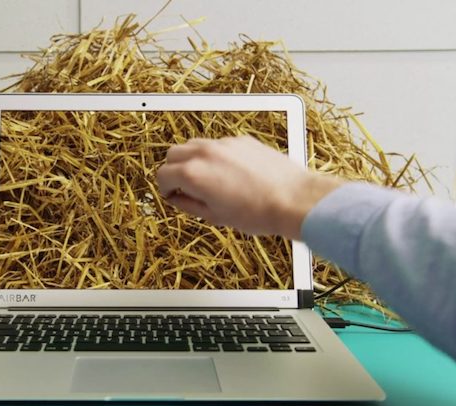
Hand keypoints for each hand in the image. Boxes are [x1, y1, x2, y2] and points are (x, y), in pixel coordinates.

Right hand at [156, 135, 343, 239]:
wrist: (293, 199)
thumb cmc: (258, 213)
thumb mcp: (215, 216)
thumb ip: (189, 204)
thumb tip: (177, 198)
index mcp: (193, 174)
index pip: (163, 174)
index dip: (165, 189)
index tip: (172, 196)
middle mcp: (205, 153)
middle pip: (173, 154)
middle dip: (173, 170)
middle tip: (183, 187)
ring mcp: (224, 144)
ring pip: (194, 145)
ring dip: (191, 160)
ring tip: (206, 179)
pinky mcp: (241, 140)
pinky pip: (218, 144)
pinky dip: (214, 156)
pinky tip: (228, 173)